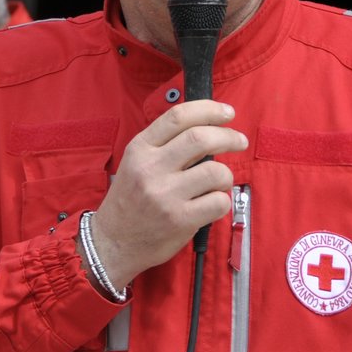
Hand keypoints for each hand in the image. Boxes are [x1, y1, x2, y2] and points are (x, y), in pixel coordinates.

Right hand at [89, 100, 245, 283]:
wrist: (112, 242)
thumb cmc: (129, 201)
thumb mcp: (135, 163)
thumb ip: (164, 145)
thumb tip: (208, 129)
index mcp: (140, 149)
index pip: (178, 116)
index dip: (209, 109)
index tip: (227, 112)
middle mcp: (151, 168)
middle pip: (201, 138)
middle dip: (229, 136)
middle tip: (239, 141)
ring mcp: (166, 195)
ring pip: (215, 171)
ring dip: (226, 175)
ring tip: (219, 182)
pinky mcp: (180, 220)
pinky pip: (218, 202)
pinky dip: (222, 201)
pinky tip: (211, 204)